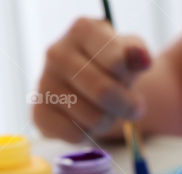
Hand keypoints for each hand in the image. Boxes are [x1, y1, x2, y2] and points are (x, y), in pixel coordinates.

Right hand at [32, 17, 151, 142]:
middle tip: (132, 107)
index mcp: (82, 30)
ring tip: (105, 109)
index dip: (129, 79)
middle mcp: (57, 52)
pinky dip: (88, 133)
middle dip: (126, 106)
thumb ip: (138, 54)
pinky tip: (86, 119)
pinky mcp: (39, 112)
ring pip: (92, 118)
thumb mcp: (132, 54)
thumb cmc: (113, 66)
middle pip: (103, 92)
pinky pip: (74, 134)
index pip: (117, 62)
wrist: (90, 86)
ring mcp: (44, 82)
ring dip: (108, 120)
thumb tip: (142, 58)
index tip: (128, 79)